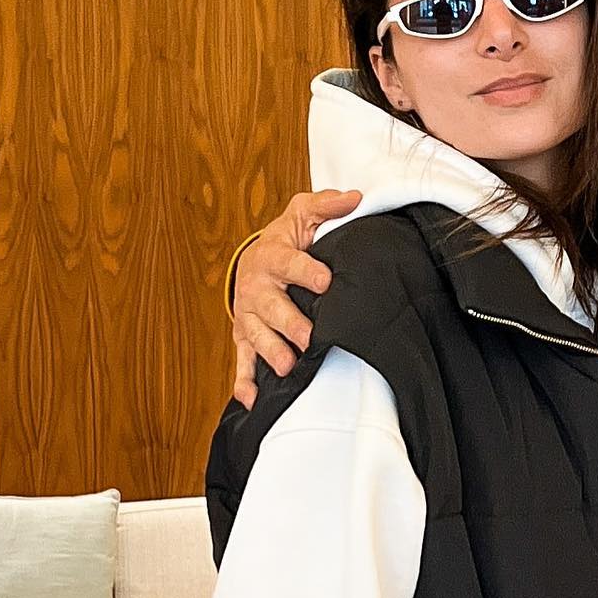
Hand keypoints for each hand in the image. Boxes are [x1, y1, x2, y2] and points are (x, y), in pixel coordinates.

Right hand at [232, 190, 358, 407]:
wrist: (254, 261)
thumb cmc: (285, 240)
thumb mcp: (303, 215)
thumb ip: (326, 206)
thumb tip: (354, 198)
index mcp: (272, 256)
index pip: (289, 263)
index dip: (306, 272)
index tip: (325, 281)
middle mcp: (257, 287)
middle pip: (272, 307)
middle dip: (289, 322)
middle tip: (308, 337)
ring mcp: (249, 315)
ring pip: (256, 335)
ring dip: (270, 351)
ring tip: (288, 366)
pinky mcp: (245, 337)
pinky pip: (242, 361)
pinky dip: (245, 381)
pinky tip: (253, 400)